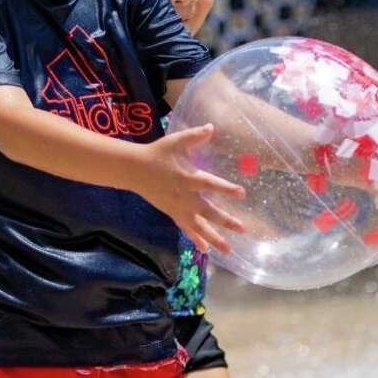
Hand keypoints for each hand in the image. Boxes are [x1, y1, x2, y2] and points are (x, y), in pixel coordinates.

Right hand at [129, 124, 247, 254]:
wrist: (134, 170)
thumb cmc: (158, 153)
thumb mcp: (175, 141)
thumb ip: (194, 136)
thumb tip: (212, 127)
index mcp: (187, 178)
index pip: (209, 184)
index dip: (225, 189)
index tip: (242, 193)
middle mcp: (184, 197)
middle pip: (207, 212)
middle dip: (225, 221)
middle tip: (242, 228)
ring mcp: (178, 208)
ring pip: (198, 226)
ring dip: (214, 238)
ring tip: (228, 250)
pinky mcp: (173, 214)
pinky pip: (186, 229)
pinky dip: (196, 239)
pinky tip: (206, 250)